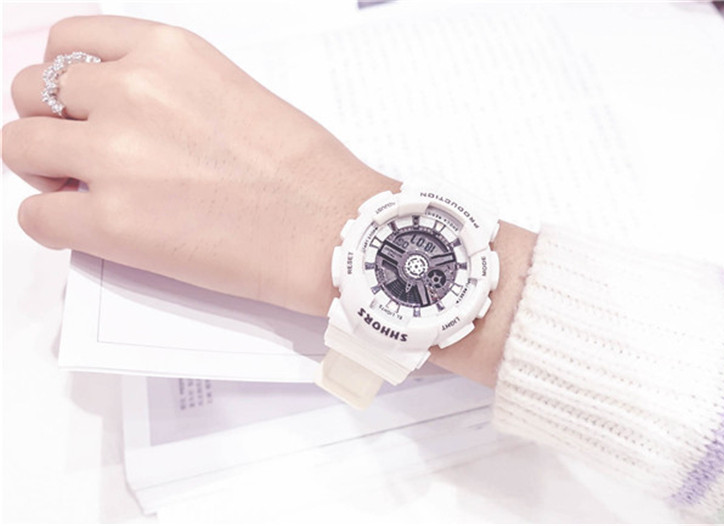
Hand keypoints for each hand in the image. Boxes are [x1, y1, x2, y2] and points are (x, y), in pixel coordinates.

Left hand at [3, 15, 535, 386]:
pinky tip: (87, 229)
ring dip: (42, 170)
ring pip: (18, 147)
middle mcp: (130, 92)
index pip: (67, 42)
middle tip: (80, 155)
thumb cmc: (302, 169)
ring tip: (79, 192)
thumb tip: (116, 110)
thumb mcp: (231, 90)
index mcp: (165, 52)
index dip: (65, 79)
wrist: (332, 229)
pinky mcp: (109, 224)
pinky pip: (34, 217)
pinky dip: (51, 223)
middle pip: (31, 92)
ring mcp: (113, 157)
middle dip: (51, 123)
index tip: (78, 105)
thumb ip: (165, 88)